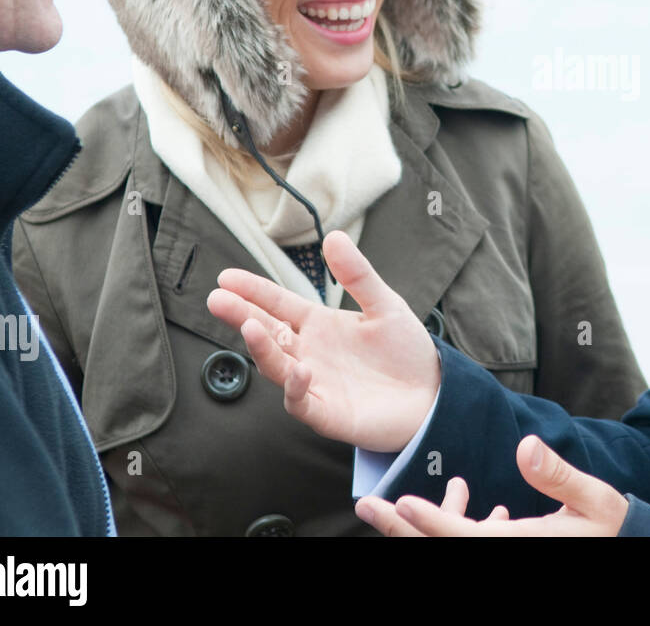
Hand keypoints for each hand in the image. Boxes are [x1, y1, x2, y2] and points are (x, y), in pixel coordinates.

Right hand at [207, 230, 439, 451]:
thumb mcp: (385, 305)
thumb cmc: (406, 351)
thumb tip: (334, 236)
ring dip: (263, 348)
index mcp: (319, 325)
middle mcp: (309, 352)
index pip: (277, 304)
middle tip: (217, 299)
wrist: (433, 394)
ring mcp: (314, 383)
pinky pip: (300, 402)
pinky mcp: (326, 412)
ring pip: (277, 366)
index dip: (253, 291)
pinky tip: (300, 369)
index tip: (226, 277)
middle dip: (242, 315)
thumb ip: (357, 275)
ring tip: (251, 327)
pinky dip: (295, 387)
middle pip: (268, 332)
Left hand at [356, 435, 628, 535]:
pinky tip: (467, 501)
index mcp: (522, 546)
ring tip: (399, 503)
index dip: (429, 521)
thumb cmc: (611, 528)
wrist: (626, 550)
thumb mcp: (594, 499)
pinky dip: (455, 526)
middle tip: (368, 505)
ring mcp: (502, 560)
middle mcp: (504, 558)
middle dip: (400, 529)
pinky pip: (468, 544)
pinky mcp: (507, 555)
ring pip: (448, 548)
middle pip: (441, 549)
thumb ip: (557, 475)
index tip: (400, 501)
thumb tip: (524, 446)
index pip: (464, 538)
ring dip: (422, 527)